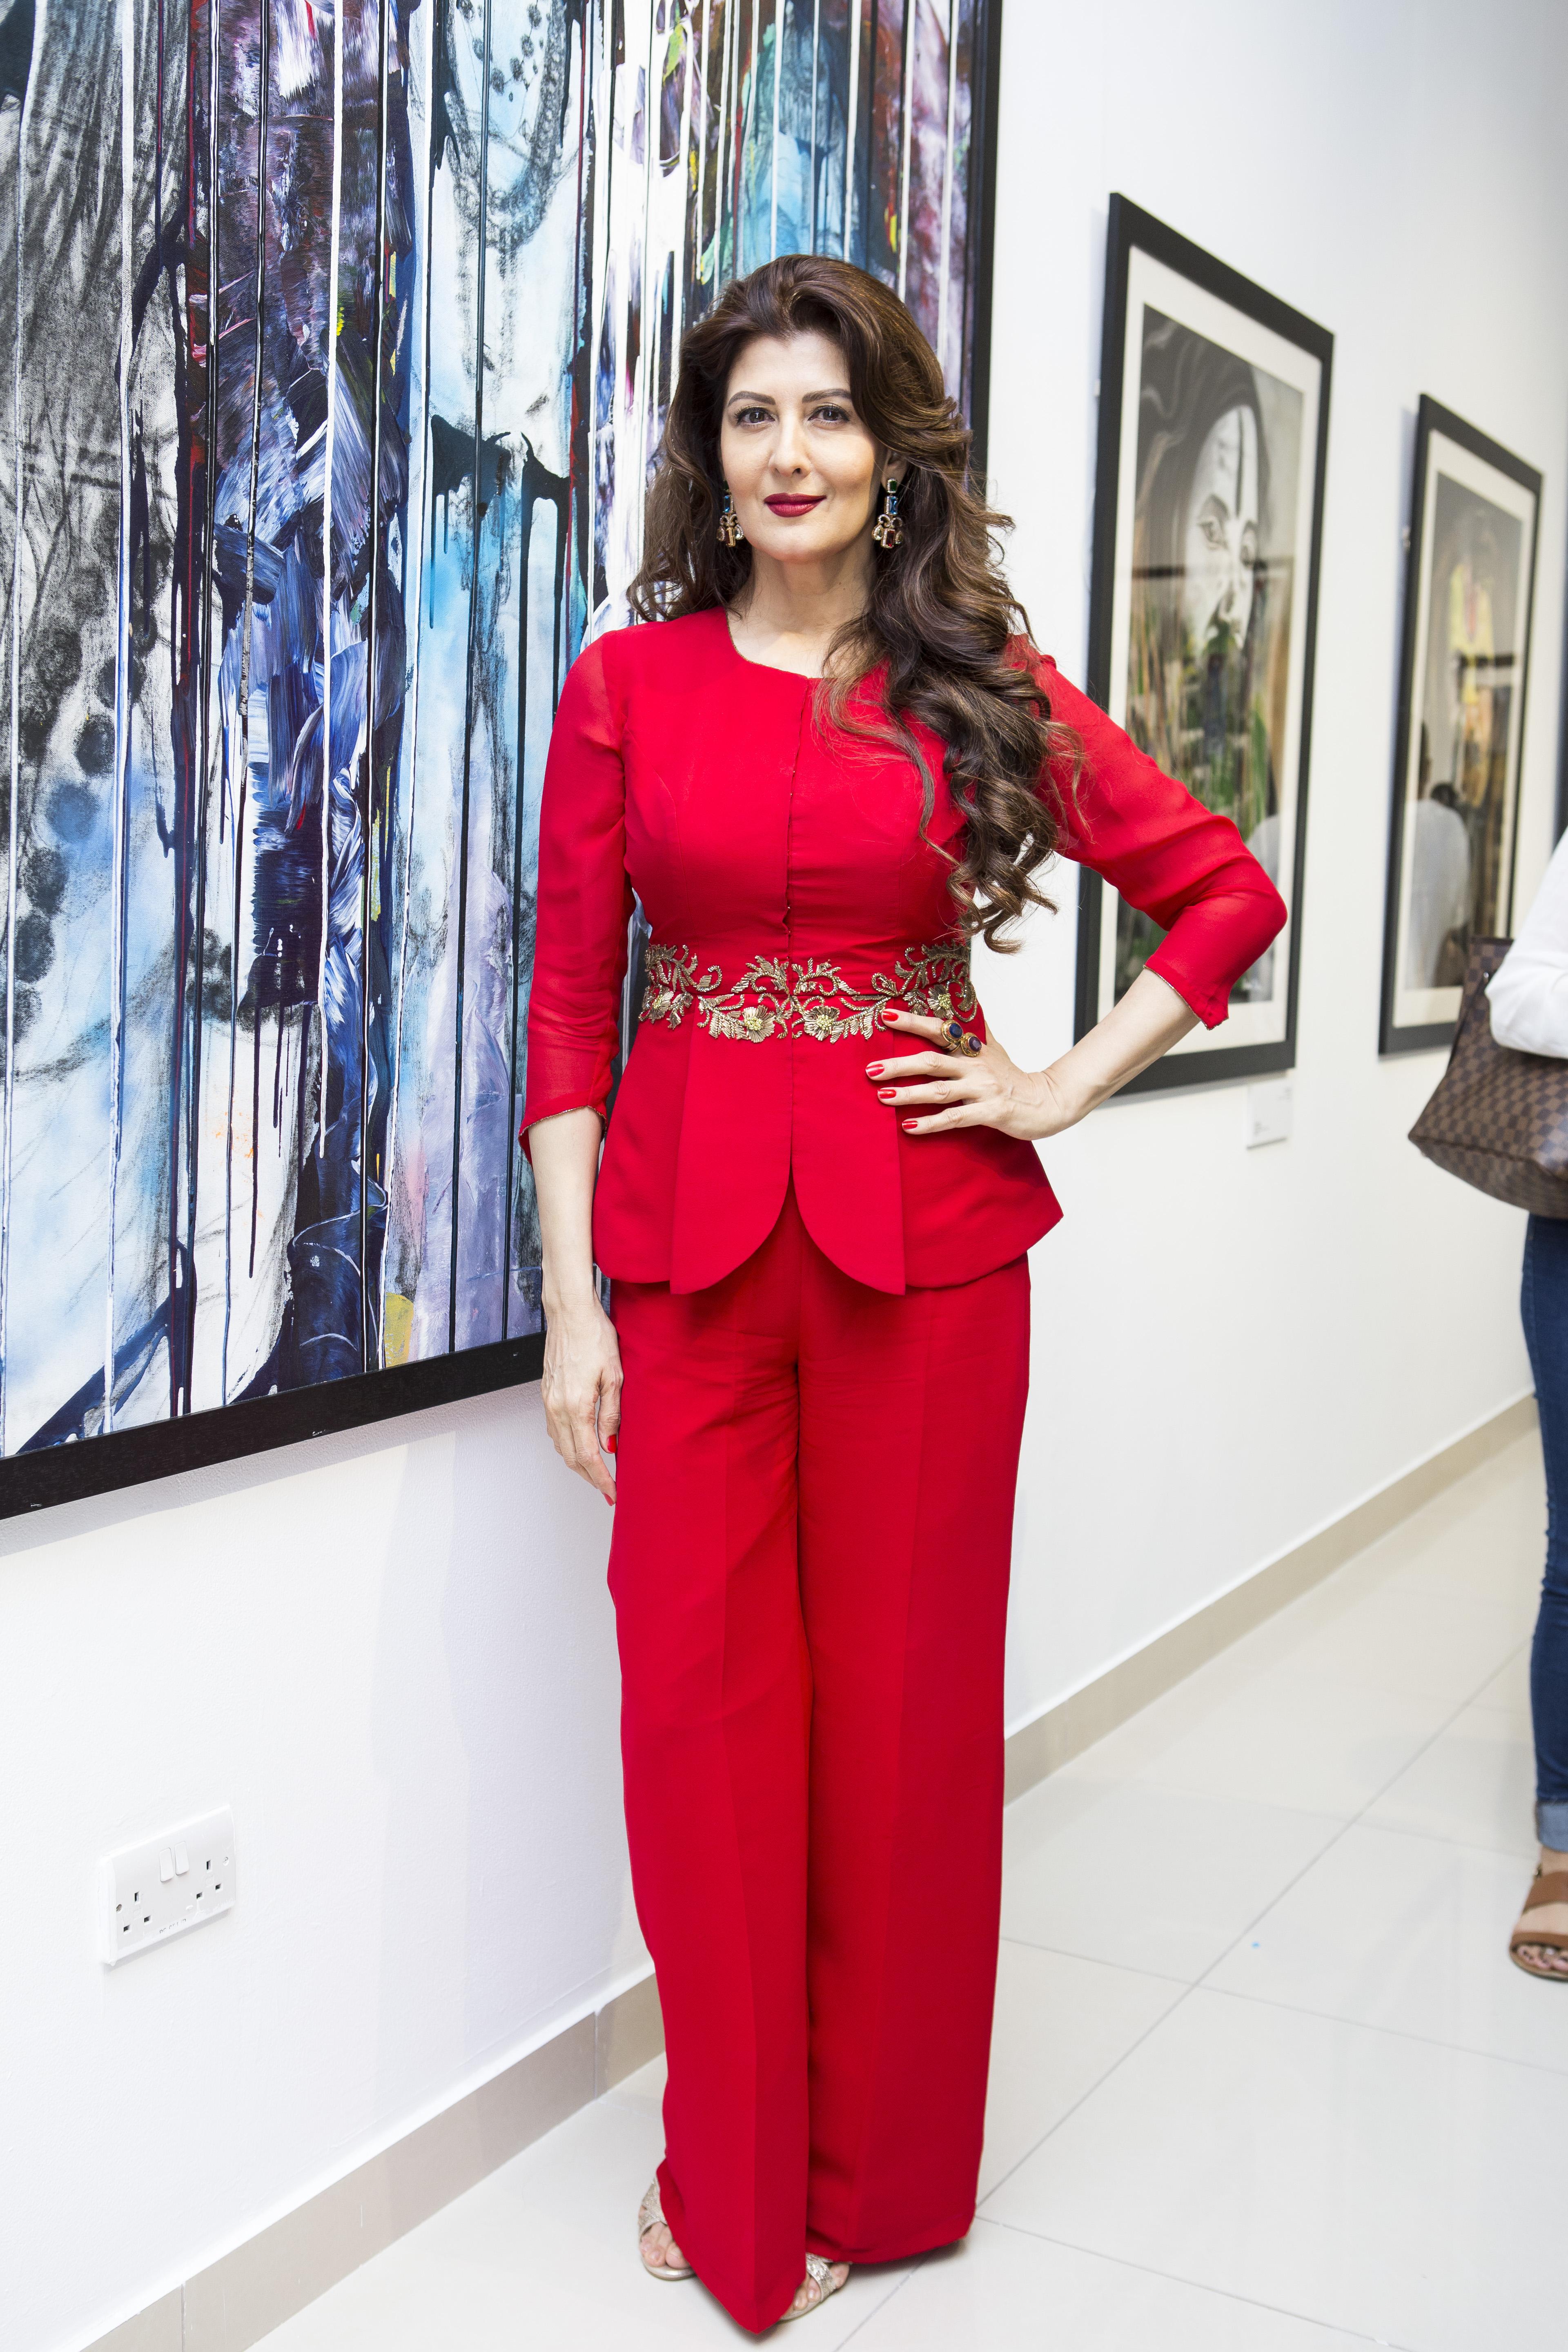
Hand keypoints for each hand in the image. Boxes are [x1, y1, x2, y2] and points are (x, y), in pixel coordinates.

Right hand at [540, 1295, 622, 1504]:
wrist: (569, 1313)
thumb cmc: (595, 1337)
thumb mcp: (615, 1376)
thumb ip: (612, 1414)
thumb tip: (611, 1446)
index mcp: (576, 1406)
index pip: (589, 1456)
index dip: (601, 1479)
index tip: (613, 1493)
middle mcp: (557, 1408)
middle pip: (571, 1457)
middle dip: (590, 1478)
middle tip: (607, 1491)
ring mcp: (548, 1401)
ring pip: (560, 1445)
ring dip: (578, 1463)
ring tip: (597, 1473)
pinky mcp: (546, 1393)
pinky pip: (554, 1430)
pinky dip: (568, 1445)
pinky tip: (580, 1445)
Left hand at [864, 1008, 1076, 1141]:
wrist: (1046, 1102)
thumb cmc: (1010, 1075)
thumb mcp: (992, 1047)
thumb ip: (973, 1025)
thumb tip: (963, 992)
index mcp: (973, 1047)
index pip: (939, 1029)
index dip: (913, 1021)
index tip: (886, 1016)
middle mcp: (976, 1065)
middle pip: (932, 1061)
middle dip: (899, 1064)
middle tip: (871, 1069)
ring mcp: (982, 1089)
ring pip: (938, 1091)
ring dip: (908, 1094)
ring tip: (882, 1096)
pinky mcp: (989, 1112)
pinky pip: (954, 1118)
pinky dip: (930, 1123)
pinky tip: (908, 1126)